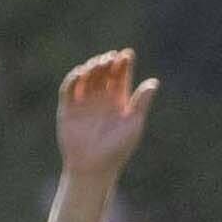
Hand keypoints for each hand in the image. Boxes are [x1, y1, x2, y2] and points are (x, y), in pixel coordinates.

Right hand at [56, 50, 157, 178]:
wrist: (94, 167)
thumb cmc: (118, 148)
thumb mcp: (133, 124)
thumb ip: (141, 103)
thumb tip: (154, 82)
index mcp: (119, 101)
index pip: (120, 77)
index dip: (123, 64)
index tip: (127, 54)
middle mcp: (101, 99)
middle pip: (103, 74)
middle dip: (107, 64)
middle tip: (111, 58)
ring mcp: (84, 103)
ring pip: (87, 78)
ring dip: (91, 69)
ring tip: (98, 64)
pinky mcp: (68, 109)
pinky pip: (69, 89)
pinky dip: (73, 79)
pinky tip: (81, 73)